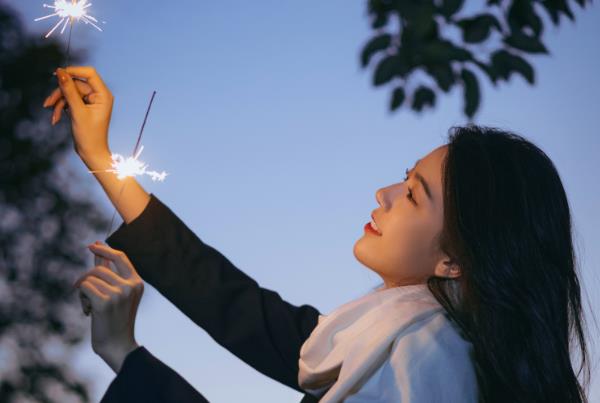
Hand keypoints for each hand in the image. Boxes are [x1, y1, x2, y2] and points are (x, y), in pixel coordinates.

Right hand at [43, 66, 113, 162]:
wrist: (91, 152)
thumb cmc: (89, 135)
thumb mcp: (77, 111)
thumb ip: (69, 91)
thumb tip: (60, 72)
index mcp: (103, 94)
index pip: (89, 73)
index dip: (73, 70)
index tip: (57, 74)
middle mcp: (99, 95)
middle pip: (76, 84)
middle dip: (61, 93)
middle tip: (47, 104)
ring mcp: (91, 100)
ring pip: (70, 92)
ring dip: (59, 103)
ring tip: (53, 116)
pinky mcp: (84, 106)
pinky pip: (69, 100)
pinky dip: (61, 108)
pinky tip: (56, 119)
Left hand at [73, 240, 143, 372]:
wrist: (117, 345)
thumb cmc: (115, 319)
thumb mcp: (115, 293)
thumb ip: (108, 270)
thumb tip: (98, 247)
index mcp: (137, 282)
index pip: (120, 257)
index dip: (105, 249)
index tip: (92, 245)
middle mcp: (130, 286)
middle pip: (99, 268)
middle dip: (86, 278)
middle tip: (80, 289)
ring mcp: (118, 294)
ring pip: (90, 279)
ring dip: (83, 291)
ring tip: (89, 306)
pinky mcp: (104, 302)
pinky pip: (84, 288)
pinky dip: (81, 299)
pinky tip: (88, 312)